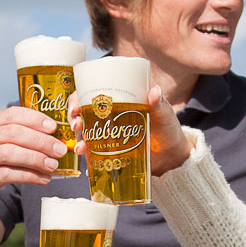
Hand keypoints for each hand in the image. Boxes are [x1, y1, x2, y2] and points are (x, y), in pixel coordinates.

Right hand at [0, 107, 67, 212]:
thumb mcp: (2, 144)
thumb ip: (23, 138)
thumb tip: (57, 139)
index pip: (13, 114)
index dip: (35, 119)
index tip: (54, 127)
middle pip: (14, 133)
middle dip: (41, 141)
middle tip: (60, 150)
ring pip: (10, 153)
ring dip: (36, 159)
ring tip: (54, 165)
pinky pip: (8, 174)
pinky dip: (29, 176)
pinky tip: (44, 179)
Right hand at [67, 84, 193, 176]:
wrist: (171, 157)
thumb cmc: (168, 130)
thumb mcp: (164, 116)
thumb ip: (159, 105)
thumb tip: (154, 91)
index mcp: (121, 98)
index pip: (94, 90)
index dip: (79, 95)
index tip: (76, 104)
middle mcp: (111, 112)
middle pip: (83, 108)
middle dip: (74, 114)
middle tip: (76, 124)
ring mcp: (108, 130)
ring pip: (84, 127)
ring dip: (77, 134)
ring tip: (79, 144)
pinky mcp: (108, 147)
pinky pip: (90, 146)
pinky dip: (83, 149)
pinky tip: (81, 152)